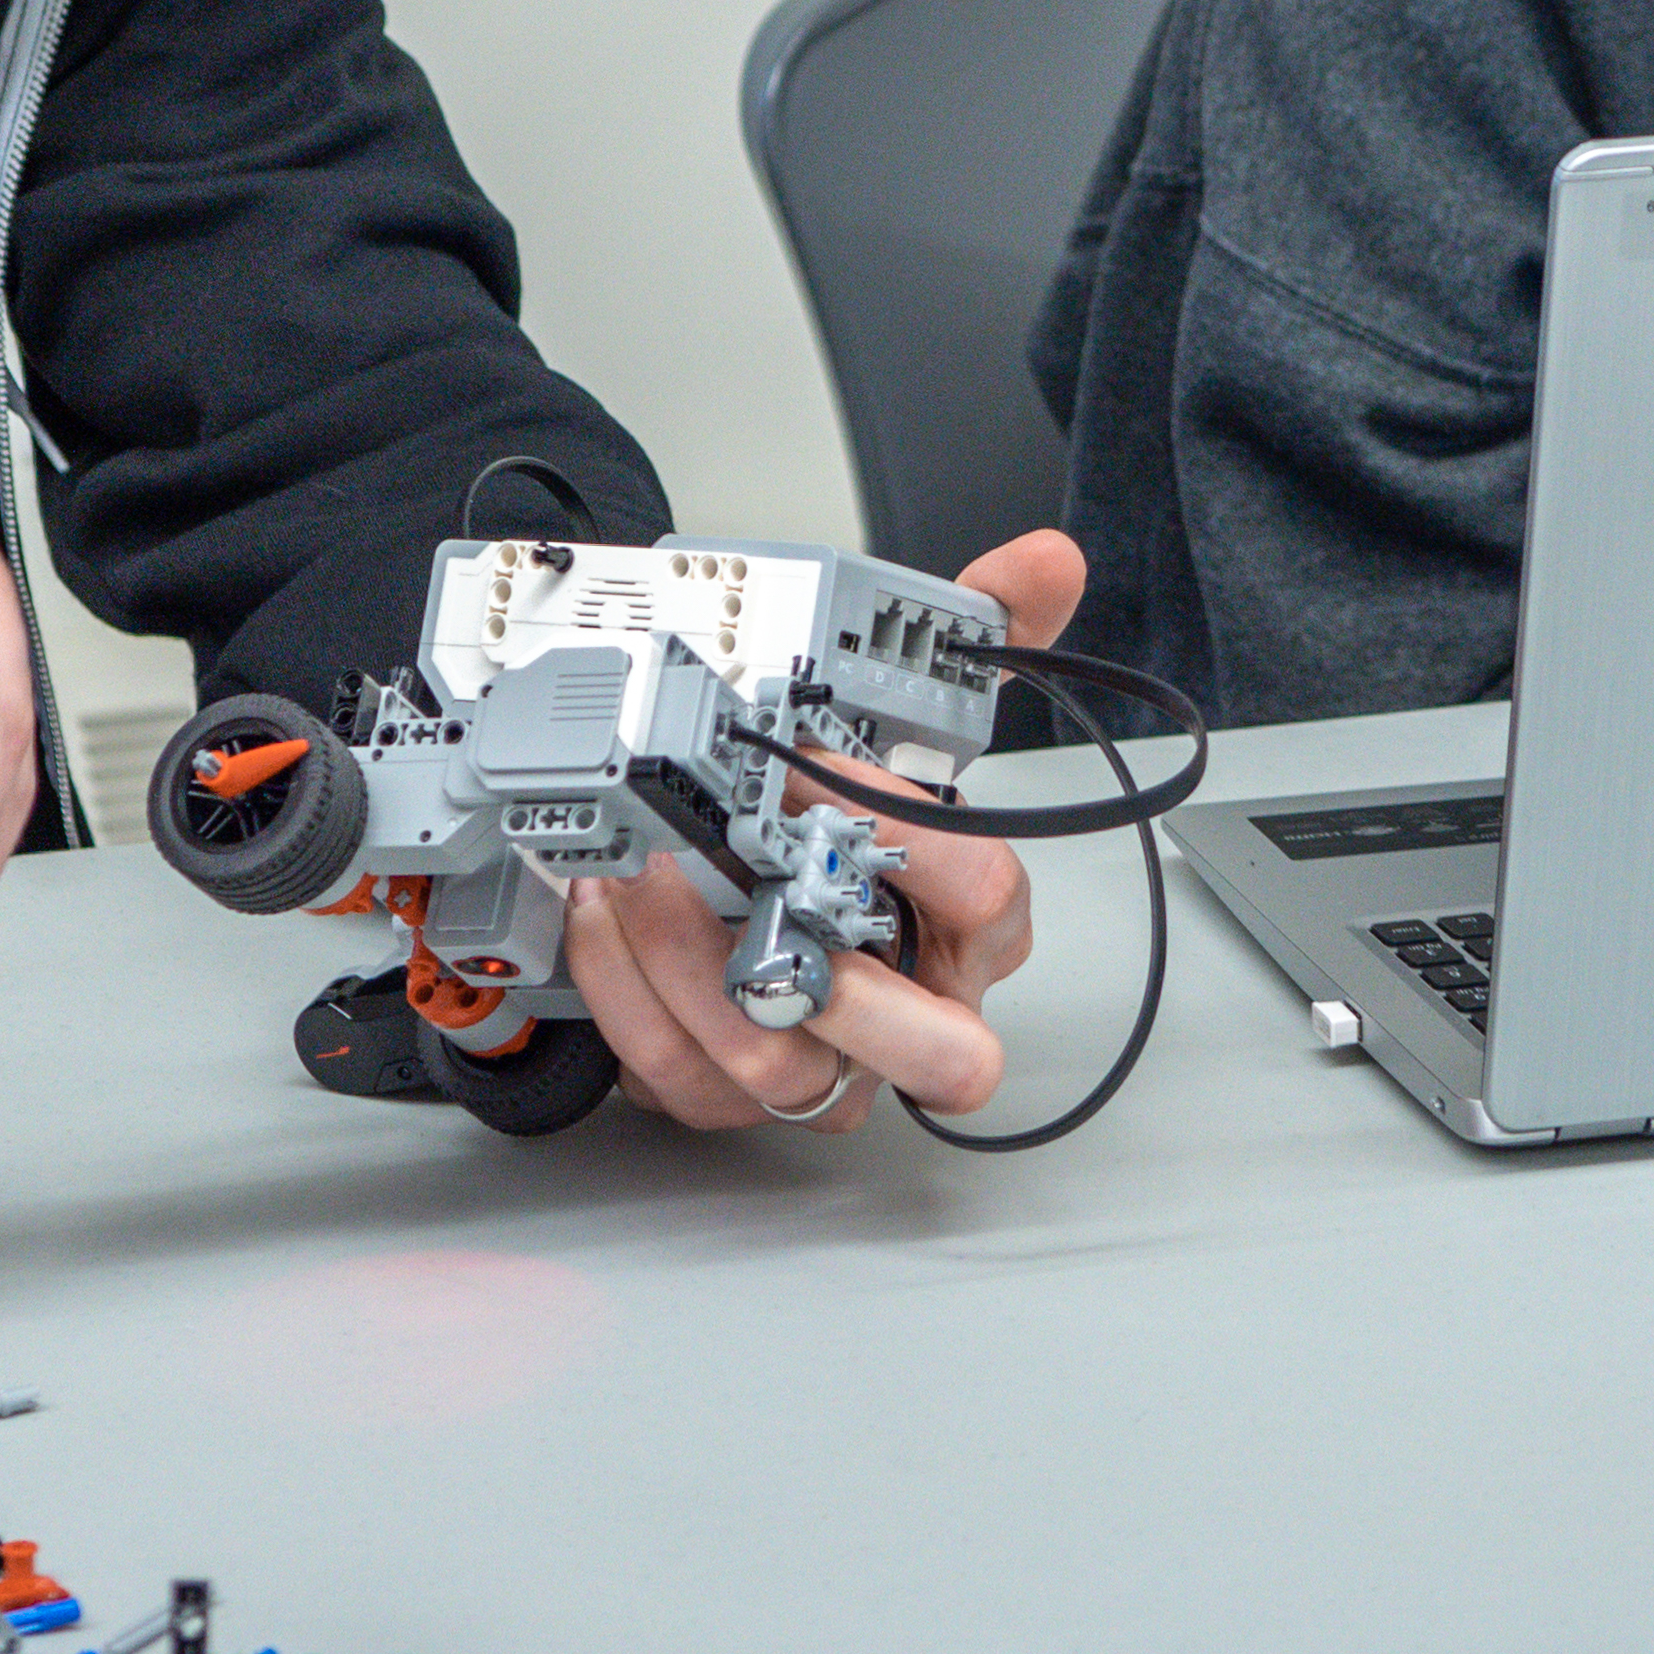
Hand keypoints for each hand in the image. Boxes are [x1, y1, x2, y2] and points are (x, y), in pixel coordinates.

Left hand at [559, 528, 1087, 1134]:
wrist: (744, 902)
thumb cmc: (840, 831)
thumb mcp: (909, 720)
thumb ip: (983, 636)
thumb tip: (1047, 560)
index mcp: (973, 926)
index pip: (990, 899)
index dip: (909, 838)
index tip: (819, 776)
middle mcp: (912, 1011)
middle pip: (944, 1058)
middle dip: (850, 992)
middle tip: (765, 912)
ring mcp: (825, 1068)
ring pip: (782, 1069)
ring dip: (693, 964)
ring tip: (641, 876)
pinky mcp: (728, 1094)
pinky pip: (682, 1074)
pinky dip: (628, 987)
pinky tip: (605, 910)